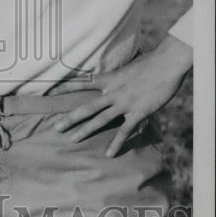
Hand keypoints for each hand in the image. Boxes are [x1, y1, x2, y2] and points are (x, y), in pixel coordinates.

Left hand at [53, 34, 192, 156]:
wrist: (165, 64)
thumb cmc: (150, 62)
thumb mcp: (128, 66)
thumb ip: (119, 75)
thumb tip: (117, 75)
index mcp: (109, 79)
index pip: (83, 83)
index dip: (66, 88)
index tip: (51, 92)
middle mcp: (112, 92)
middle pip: (86, 107)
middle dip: (70, 118)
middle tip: (56, 128)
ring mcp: (124, 103)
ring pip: (100, 120)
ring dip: (86, 131)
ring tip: (73, 140)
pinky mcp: (138, 112)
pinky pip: (124, 131)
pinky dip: (116, 143)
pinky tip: (109, 154)